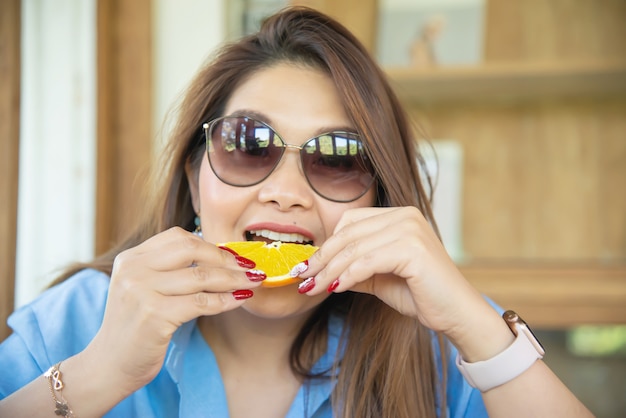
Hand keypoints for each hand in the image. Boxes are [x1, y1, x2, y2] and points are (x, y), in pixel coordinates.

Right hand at [82, 227, 262, 395]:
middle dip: (227, 259)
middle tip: (249, 268)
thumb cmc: (135, 328)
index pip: (178, 237)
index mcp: (131, 258)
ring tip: (253, 282)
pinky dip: (226, 300)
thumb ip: (169, 270)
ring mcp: (141, 291)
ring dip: (234, 279)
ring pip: (201, 277)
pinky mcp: (154, 315)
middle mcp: (134, 269)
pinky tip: (239, 300)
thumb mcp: (143, 289)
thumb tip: (221, 259)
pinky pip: (201, 303)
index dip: (212, 245)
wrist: (109, 366)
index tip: (234, 256)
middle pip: (192, 250)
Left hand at [297, 207, 492, 340]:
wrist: (456, 314)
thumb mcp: (379, 277)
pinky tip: (334, 290)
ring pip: (354, 248)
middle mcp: (405, 216)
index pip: (350, 222)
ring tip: (312, 287)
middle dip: (321, 258)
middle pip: (348, 233)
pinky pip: (367, 262)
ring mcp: (410, 229)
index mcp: (399, 215)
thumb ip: (353, 267)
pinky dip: (346, 276)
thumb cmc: (421, 295)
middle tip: (301, 277)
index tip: (306, 266)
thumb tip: (318, 269)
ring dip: (328, 270)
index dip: (326, 244)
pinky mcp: (413, 249)